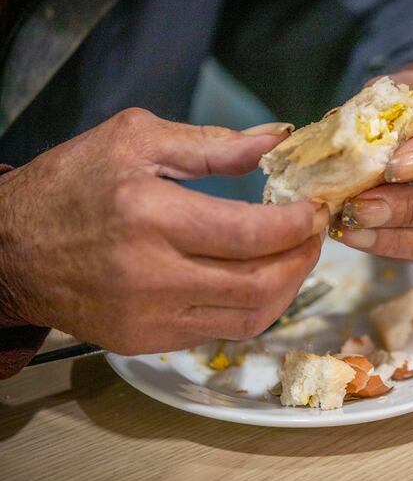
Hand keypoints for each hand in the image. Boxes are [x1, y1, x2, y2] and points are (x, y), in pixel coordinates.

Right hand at [0, 109, 326, 353]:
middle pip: (259, 283)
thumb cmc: (71, 184)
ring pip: (248, 317)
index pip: (250, 233)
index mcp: (150, 214)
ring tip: (294, 256)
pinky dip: (251, 306)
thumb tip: (278, 139)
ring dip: (286, 288)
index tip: (315, 210)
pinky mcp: (144, 340)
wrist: (10, 249)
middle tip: (314, 235)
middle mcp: (151, 275)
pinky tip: (256, 279)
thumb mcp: (135, 140)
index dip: (297, 225)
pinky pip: (219, 331)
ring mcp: (148, 316)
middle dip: (302, 259)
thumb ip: (214, 142)